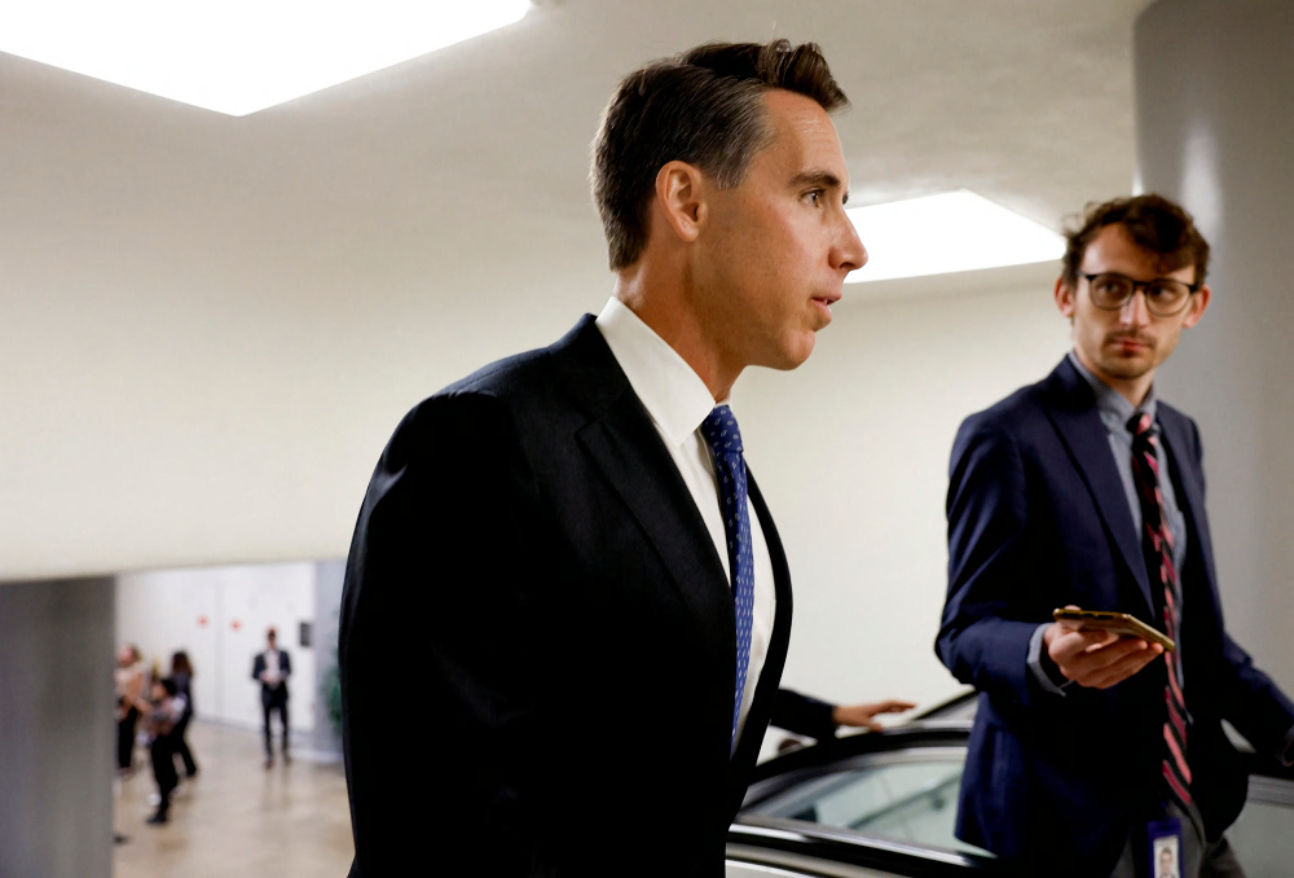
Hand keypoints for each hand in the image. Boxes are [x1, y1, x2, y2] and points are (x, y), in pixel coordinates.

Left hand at [832, 699, 917, 730]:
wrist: (837, 714)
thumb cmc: (848, 717)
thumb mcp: (860, 722)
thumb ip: (871, 725)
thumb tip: (882, 728)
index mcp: (874, 707)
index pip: (891, 703)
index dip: (903, 704)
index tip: (914, 705)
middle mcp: (875, 706)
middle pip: (892, 704)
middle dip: (904, 705)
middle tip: (916, 706)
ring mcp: (872, 709)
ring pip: (888, 707)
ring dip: (899, 707)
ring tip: (908, 710)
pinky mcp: (870, 712)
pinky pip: (884, 710)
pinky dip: (892, 710)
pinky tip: (894, 713)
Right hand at [1044, 612, 1163, 688]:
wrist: (1065, 650)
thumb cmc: (1070, 629)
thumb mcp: (1067, 620)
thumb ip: (1075, 616)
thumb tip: (1096, 617)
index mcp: (1059, 651)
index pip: (1073, 645)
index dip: (1089, 638)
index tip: (1108, 631)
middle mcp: (1071, 670)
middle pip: (1100, 659)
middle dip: (1123, 649)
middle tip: (1143, 640)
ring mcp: (1087, 680)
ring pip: (1115, 669)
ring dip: (1137, 657)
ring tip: (1155, 646)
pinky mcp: (1101, 684)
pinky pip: (1122, 674)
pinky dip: (1137, 663)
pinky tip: (1150, 653)